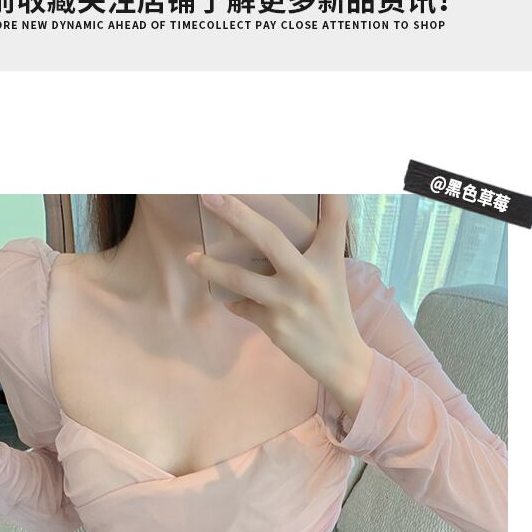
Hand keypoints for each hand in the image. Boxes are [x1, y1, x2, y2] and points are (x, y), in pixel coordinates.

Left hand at [187, 194, 372, 422]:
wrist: (339, 358)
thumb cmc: (332, 310)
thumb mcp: (332, 274)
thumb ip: (314, 248)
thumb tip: (279, 226)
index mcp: (328, 259)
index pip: (335, 219)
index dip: (331, 194)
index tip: (324, 173)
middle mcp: (308, 277)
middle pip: (268, 238)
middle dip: (236, 214)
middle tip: (210, 195)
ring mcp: (288, 302)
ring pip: (241, 279)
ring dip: (212, 267)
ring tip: (192, 258)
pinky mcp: (274, 325)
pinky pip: (243, 307)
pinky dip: (234, 301)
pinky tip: (229, 299)